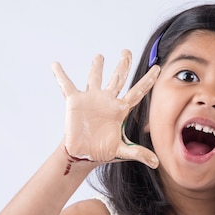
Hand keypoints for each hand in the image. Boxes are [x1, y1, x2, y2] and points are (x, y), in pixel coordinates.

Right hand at [52, 50, 160, 168]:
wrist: (83, 154)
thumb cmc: (103, 151)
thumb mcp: (122, 151)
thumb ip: (138, 153)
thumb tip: (156, 163)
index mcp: (120, 109)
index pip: (138, 91)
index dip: (148, 80)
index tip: (158, 68)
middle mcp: (107, 100)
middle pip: (118, 78)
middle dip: (123, 64)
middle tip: (127, 51)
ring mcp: (91, 99)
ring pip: (95, 77)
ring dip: (97, 66)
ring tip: (100, 56)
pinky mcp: (75, 101)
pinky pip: (66, 85)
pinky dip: (60, 75)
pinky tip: (56, 65)